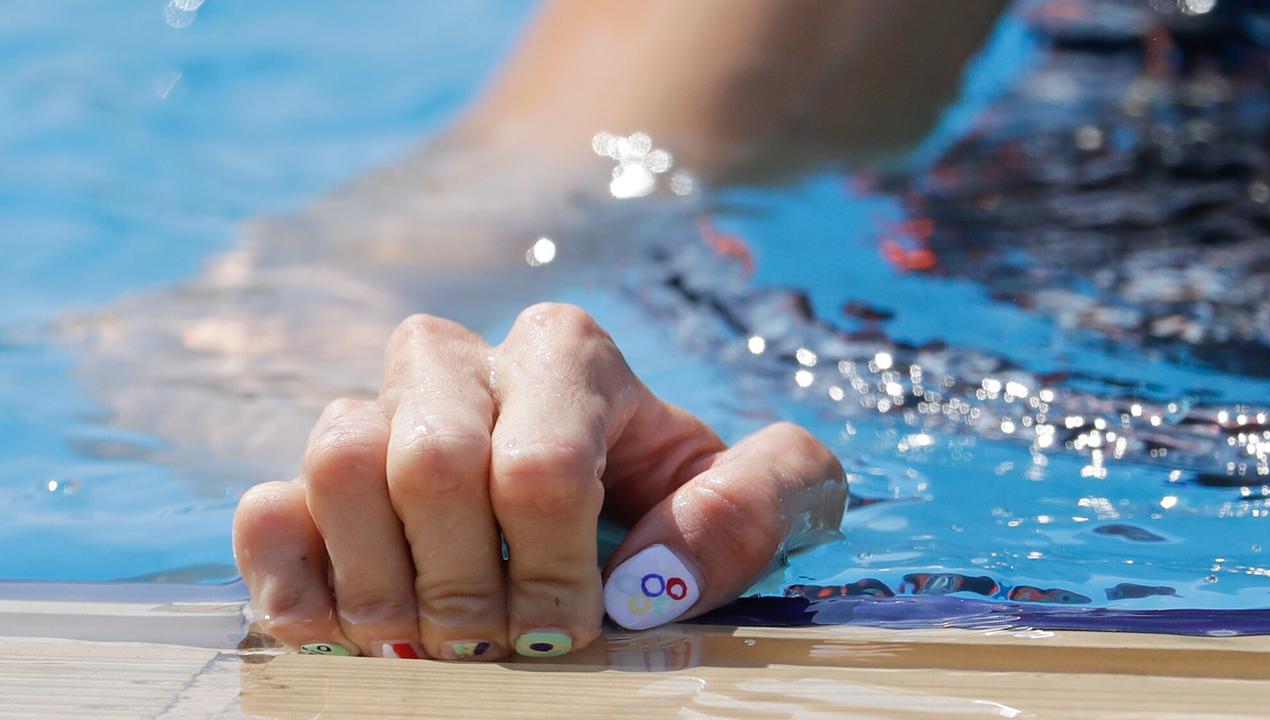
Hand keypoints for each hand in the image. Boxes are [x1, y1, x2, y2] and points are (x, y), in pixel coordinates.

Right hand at [233, 303, 844, 659]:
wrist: (608, 515)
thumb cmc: (690, 507)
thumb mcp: (774, 498)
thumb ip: (762, 502)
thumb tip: (653, 578)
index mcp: (567, 354)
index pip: (539, 465)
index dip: (556, 570)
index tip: (585, 624)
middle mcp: (460, 364)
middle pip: (428, 460)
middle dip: (469, 587)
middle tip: (505, 645)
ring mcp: (379, 413)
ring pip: (337, 461)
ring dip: (384, 584)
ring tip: (432, 641)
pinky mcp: (314, 482)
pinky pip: (269, 507)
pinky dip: (293, 580)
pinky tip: (341, 631)